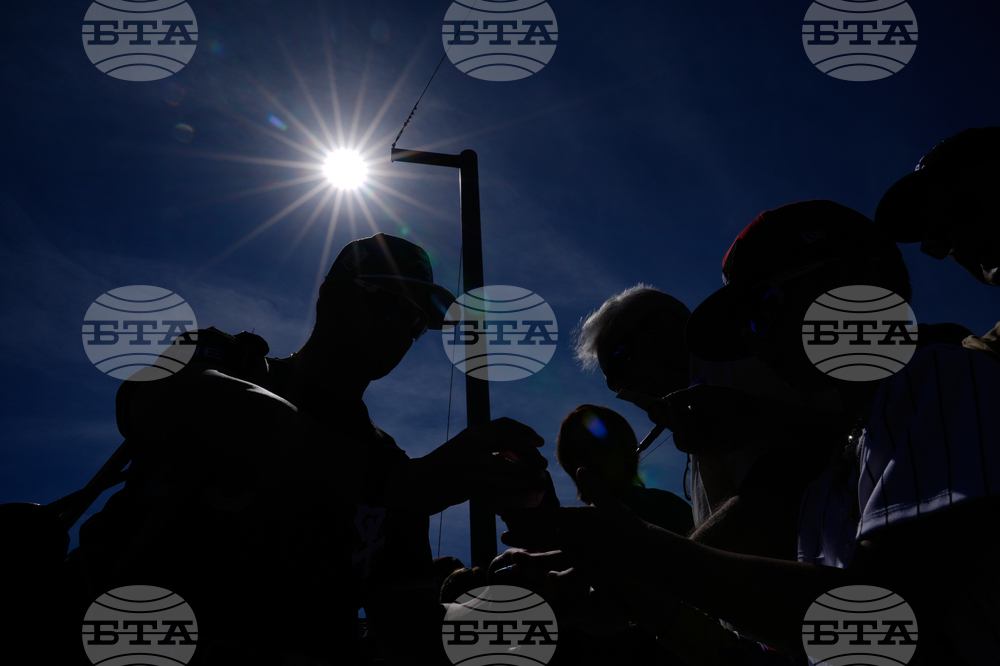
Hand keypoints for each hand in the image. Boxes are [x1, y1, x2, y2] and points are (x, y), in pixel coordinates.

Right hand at [392, 417, 546, 514]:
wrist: (414, 485)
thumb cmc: (441, 473)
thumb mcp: (462, 453)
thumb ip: (483, 451)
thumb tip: (512, 461)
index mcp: (472, 433)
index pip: (504, 423)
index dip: (526, 431)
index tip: (540, 442)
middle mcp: (471, 442)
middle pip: (510, 439)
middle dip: (531, 452)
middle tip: (543, 464)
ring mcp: (467, 460)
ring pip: (506, 465)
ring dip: (527, 475)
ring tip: (540, 483)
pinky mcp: (464, 480)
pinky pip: (497, 484)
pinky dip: (514, 488)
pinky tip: (524, 493)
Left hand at [501, 470, 680, 629]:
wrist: (646, 551)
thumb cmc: (627, 523)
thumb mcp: (609, 501)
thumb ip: (592, 486)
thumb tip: (580, 467)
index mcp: (578, 519)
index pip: (544, 516)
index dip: (524, 515)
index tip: (508, 513)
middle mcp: (574, 539)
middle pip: (540, 538)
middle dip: (520, 537)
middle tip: (503, 535)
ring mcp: (580, 559)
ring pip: (548, 560)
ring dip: (530, 559)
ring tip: (515, 557)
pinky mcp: (588, 574)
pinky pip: (568, 578)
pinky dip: (557, 577)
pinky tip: (549, 575)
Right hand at [646, 384, 786, 454]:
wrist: (747, 415)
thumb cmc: (725, 400)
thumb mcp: (699, 393)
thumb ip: (679, 397)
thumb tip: (659, 402)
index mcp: (687, 406)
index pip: (665, 408)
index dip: (654, 406)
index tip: (644, 403)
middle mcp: (688, 420)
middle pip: (665, 420)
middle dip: (660, 414)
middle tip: (661, 408)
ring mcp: (694, 433)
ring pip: (673, 432)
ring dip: (673, 423)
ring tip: (680, 415)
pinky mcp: (700, 446)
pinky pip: (682, 444)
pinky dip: (682, 436)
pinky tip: (688, 429)